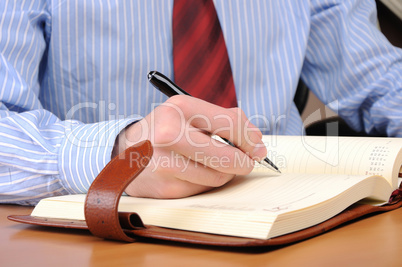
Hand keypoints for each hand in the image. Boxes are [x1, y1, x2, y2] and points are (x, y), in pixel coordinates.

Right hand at [113, 95, 266, 198]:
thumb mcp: (190, 113)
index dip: (251, 138)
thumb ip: (225, 120)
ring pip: (218, 177)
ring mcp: (165, 164)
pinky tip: (193, 173)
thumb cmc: (167, 129)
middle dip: (244, 161)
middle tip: (246, 161)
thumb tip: (257, 141)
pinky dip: (205, 182)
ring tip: (211, 163)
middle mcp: (169, 135)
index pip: (230, 123)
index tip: (258, 147)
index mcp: (179, 109)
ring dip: (223, 173)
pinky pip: (202, 189)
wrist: (126, 150)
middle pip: (227, 156)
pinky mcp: (165, 188)